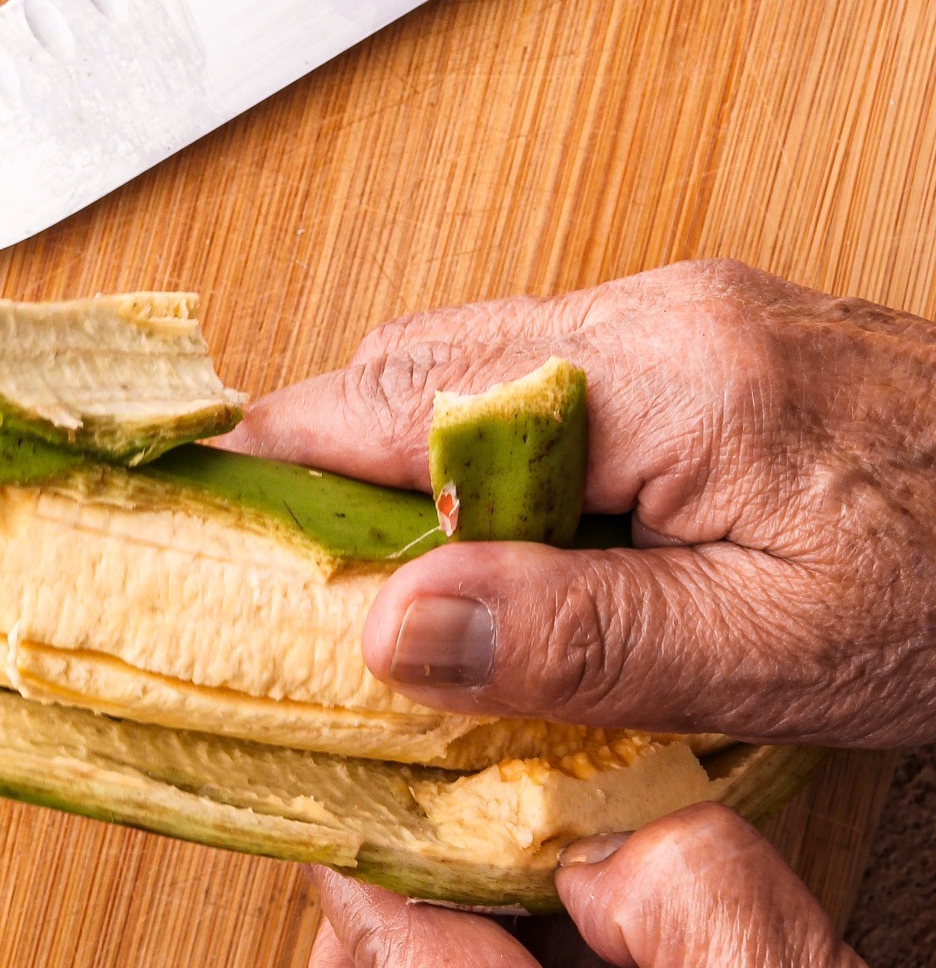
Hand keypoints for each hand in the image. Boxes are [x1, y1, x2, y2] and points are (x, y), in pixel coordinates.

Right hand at [228, 262, 935, 746]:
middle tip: (292, 584)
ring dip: (420, 475)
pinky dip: (496, 469)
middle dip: (339, 468)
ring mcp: (688, 325)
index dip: (284, 455)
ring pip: (484, 377)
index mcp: (662, 374)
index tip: (198, 505)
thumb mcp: (770, 648)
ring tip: (399, 596)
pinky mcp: (712, 356)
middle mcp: (661, 318)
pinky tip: (514, 558)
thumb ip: (576, 633)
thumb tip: (393, 628)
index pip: (407, 395)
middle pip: (427, 367)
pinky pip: (554, 392)